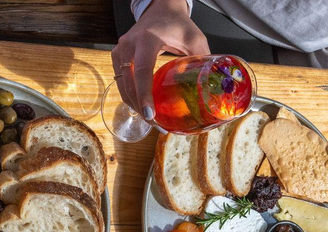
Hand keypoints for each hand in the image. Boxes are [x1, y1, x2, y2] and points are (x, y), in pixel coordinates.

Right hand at [111, 0, 208, 119]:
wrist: (160, 9)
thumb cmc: (177, 24)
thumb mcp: (194, 38)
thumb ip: (202, 59)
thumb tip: (210, 87)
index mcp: (146, 40)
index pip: (142, 71)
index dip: (145, 95)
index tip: (150, 115)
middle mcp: (128, 45)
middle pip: (129, 84)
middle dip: (140, 107)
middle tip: (156, 124)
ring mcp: (119, 51)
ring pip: (122, 86)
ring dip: (134, 105)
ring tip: (151, 120)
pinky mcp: (117, 56)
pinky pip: (122, 81)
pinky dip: (131, 96)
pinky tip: (143, 106)